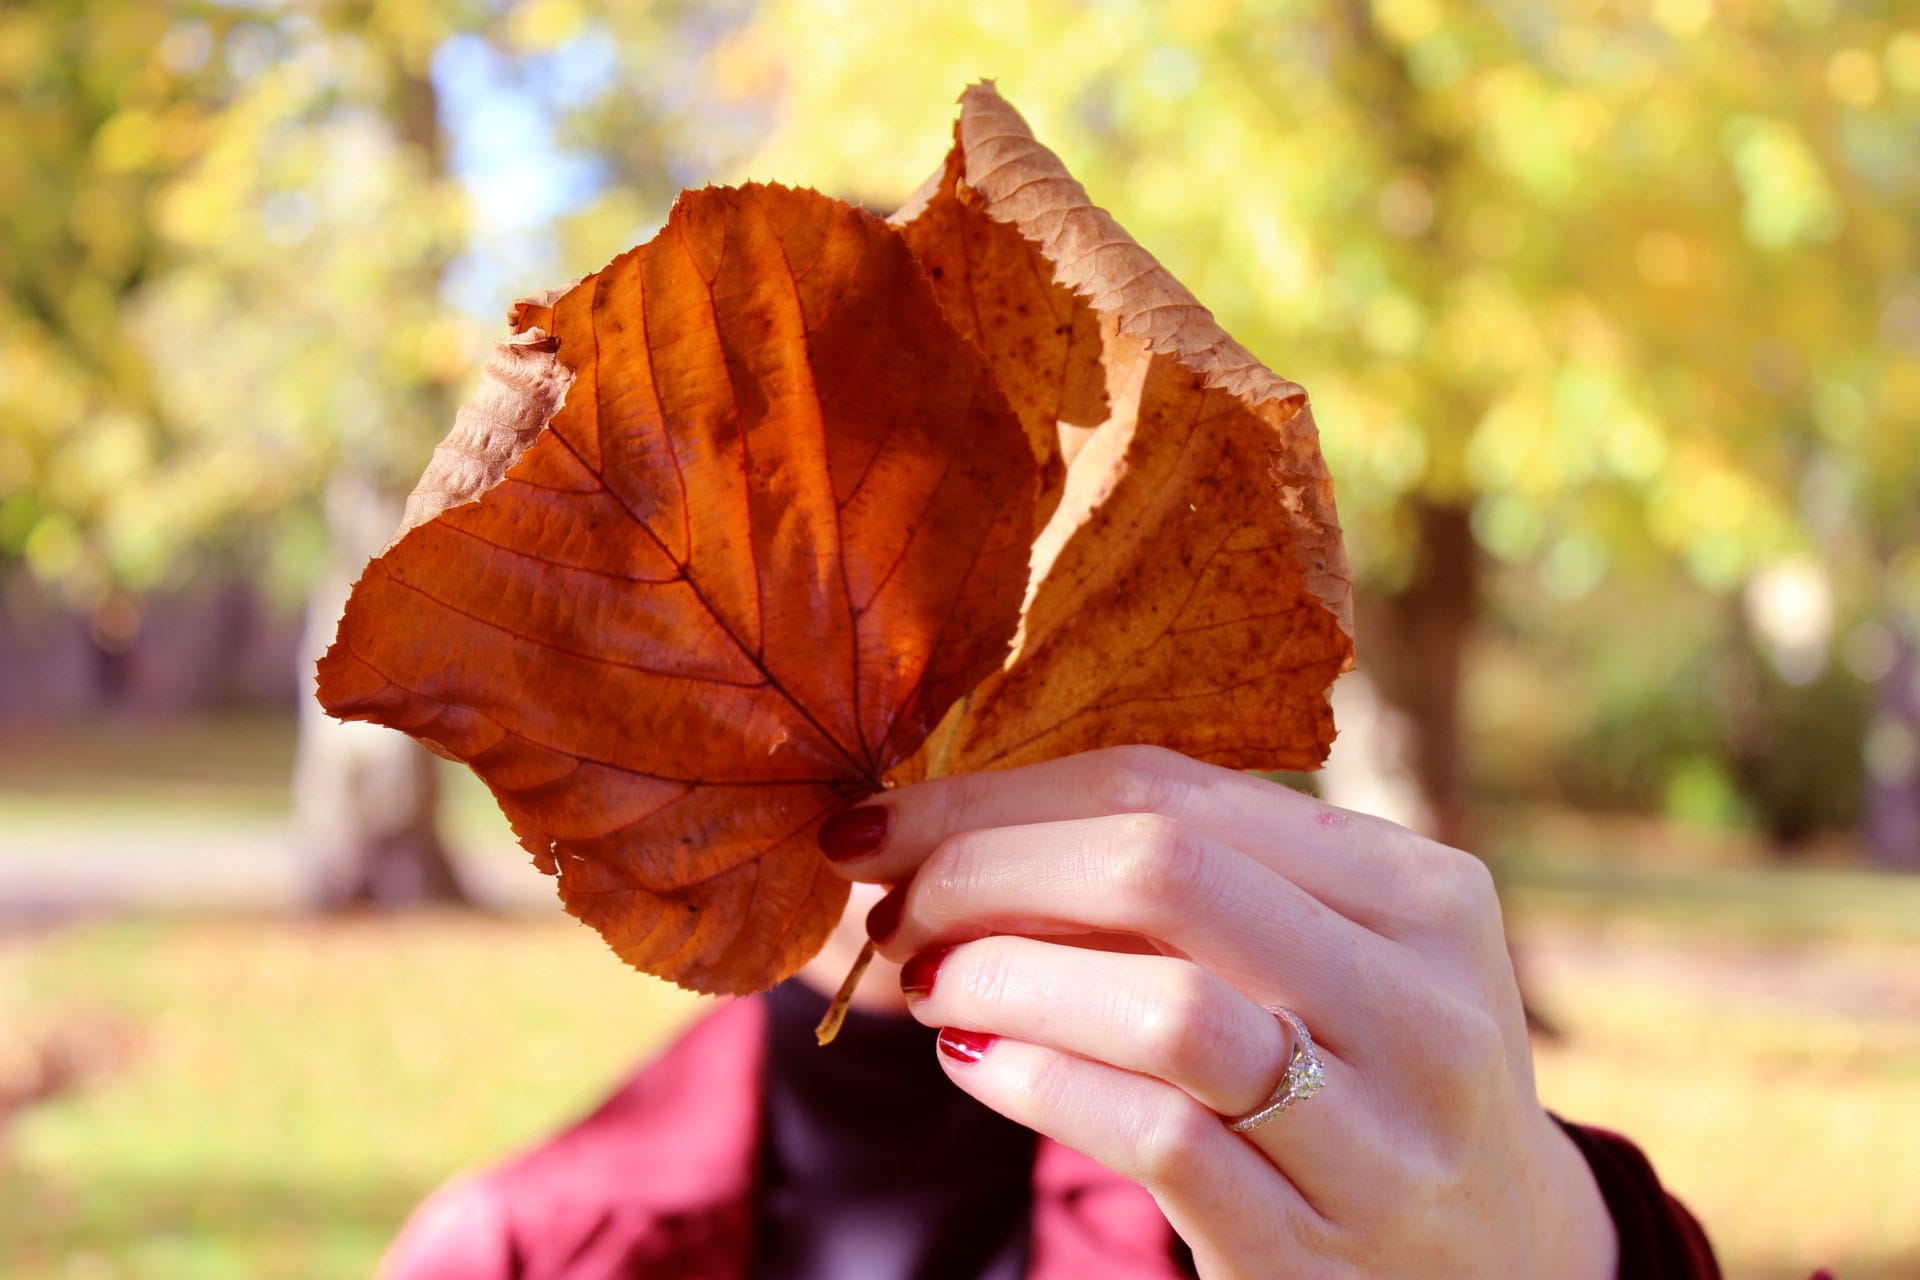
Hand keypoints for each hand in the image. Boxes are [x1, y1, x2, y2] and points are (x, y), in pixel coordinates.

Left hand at [816, 746, 1616, 1279]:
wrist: (1501, 1275)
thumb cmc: (1365, 1079)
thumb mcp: (1331, 959)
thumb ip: (1194, 883)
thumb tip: (960, 823)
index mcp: (1419, 891)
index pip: (1173, 788)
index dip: (997, 795)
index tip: (884, 825)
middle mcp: (1420, 1003)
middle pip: (1162, 871)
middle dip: (986, 871)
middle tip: (895, 912)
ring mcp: (1379, 1137)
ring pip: (1163, 1007)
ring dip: (1006, 980)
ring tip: (932, 989)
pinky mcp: (1314, 1249)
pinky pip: (1154, 1139)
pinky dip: (1039, 1084)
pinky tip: (976, 1062)